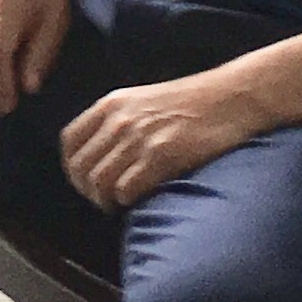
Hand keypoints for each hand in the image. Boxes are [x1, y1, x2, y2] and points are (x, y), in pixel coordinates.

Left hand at [57, 68, 275, 209]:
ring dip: (106, 200)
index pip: (69, 141)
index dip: (73, 167)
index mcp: (112, 104)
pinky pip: (126, 190)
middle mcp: (119, 120)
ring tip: (119, 204)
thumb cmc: (193, 102)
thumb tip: (101, 153)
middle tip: (103, 200)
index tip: (84, 181)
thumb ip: (118, 120)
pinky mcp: (161, 156)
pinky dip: (127, 200)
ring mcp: (139, 138)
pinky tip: (138, 200)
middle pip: (81, 167)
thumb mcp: (143, 100)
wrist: (232, 97)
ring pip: (99, 182)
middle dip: (87, 190)